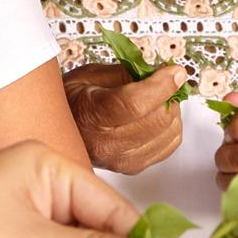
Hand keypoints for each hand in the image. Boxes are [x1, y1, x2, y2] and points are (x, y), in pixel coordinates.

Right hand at [63, 62, 184, 175]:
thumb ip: (129, 71)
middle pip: (157, 119)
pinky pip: (170, 146)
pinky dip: (170, 128)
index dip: (161, 85)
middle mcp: (105, 144)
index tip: (174, 72)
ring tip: (158, 100)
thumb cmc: (74, 99)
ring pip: (169, 133)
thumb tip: (163, 70)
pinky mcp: (133, 167)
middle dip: (169, 95)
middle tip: (165, 81)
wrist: (63, 129)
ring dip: (171, 111)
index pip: (135, 103)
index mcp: (90, 116)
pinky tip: (157, 118)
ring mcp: (120, 160)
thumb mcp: (93, 74)